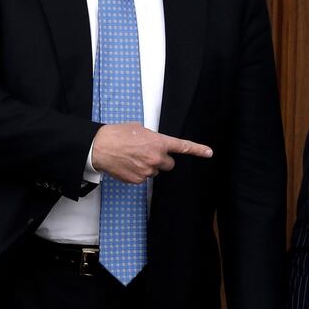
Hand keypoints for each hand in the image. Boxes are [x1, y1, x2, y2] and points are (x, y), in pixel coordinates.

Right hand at [91, 122, 212, 183]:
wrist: (99, 147)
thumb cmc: (117, 134)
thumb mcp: (138, 128)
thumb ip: (151, 136)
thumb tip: (152, 141)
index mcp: (159, 142)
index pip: (182, 146)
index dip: (198, 150)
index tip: (209, 152)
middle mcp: (156, 158)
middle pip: (169, 164)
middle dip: (162, 160)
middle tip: (147, 153)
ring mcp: (148, 171)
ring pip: (155, 171)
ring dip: (149, 166)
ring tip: (133, 157)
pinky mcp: (138, 180)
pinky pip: (144, 178)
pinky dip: (138, 173)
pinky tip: (128, 165)